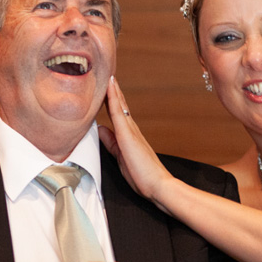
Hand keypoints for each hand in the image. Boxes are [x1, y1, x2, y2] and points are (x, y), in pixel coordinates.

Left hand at [101, 77, 174, 207]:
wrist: (158, 186)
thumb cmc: (142, 177)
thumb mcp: (120, 157)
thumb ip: (111, 143)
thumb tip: (102, 130)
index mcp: (130, 137)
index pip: (119, 115)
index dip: (113, 101)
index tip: (107, 89)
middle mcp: (132, 130)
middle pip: (120, 106)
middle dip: (114, 91)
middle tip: (108, 76)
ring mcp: (130, 130)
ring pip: (119, 105)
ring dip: (113, 90)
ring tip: (108, 76)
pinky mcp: (127, 134)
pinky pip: (118, 111)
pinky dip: (113, 97)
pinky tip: (110, 86)